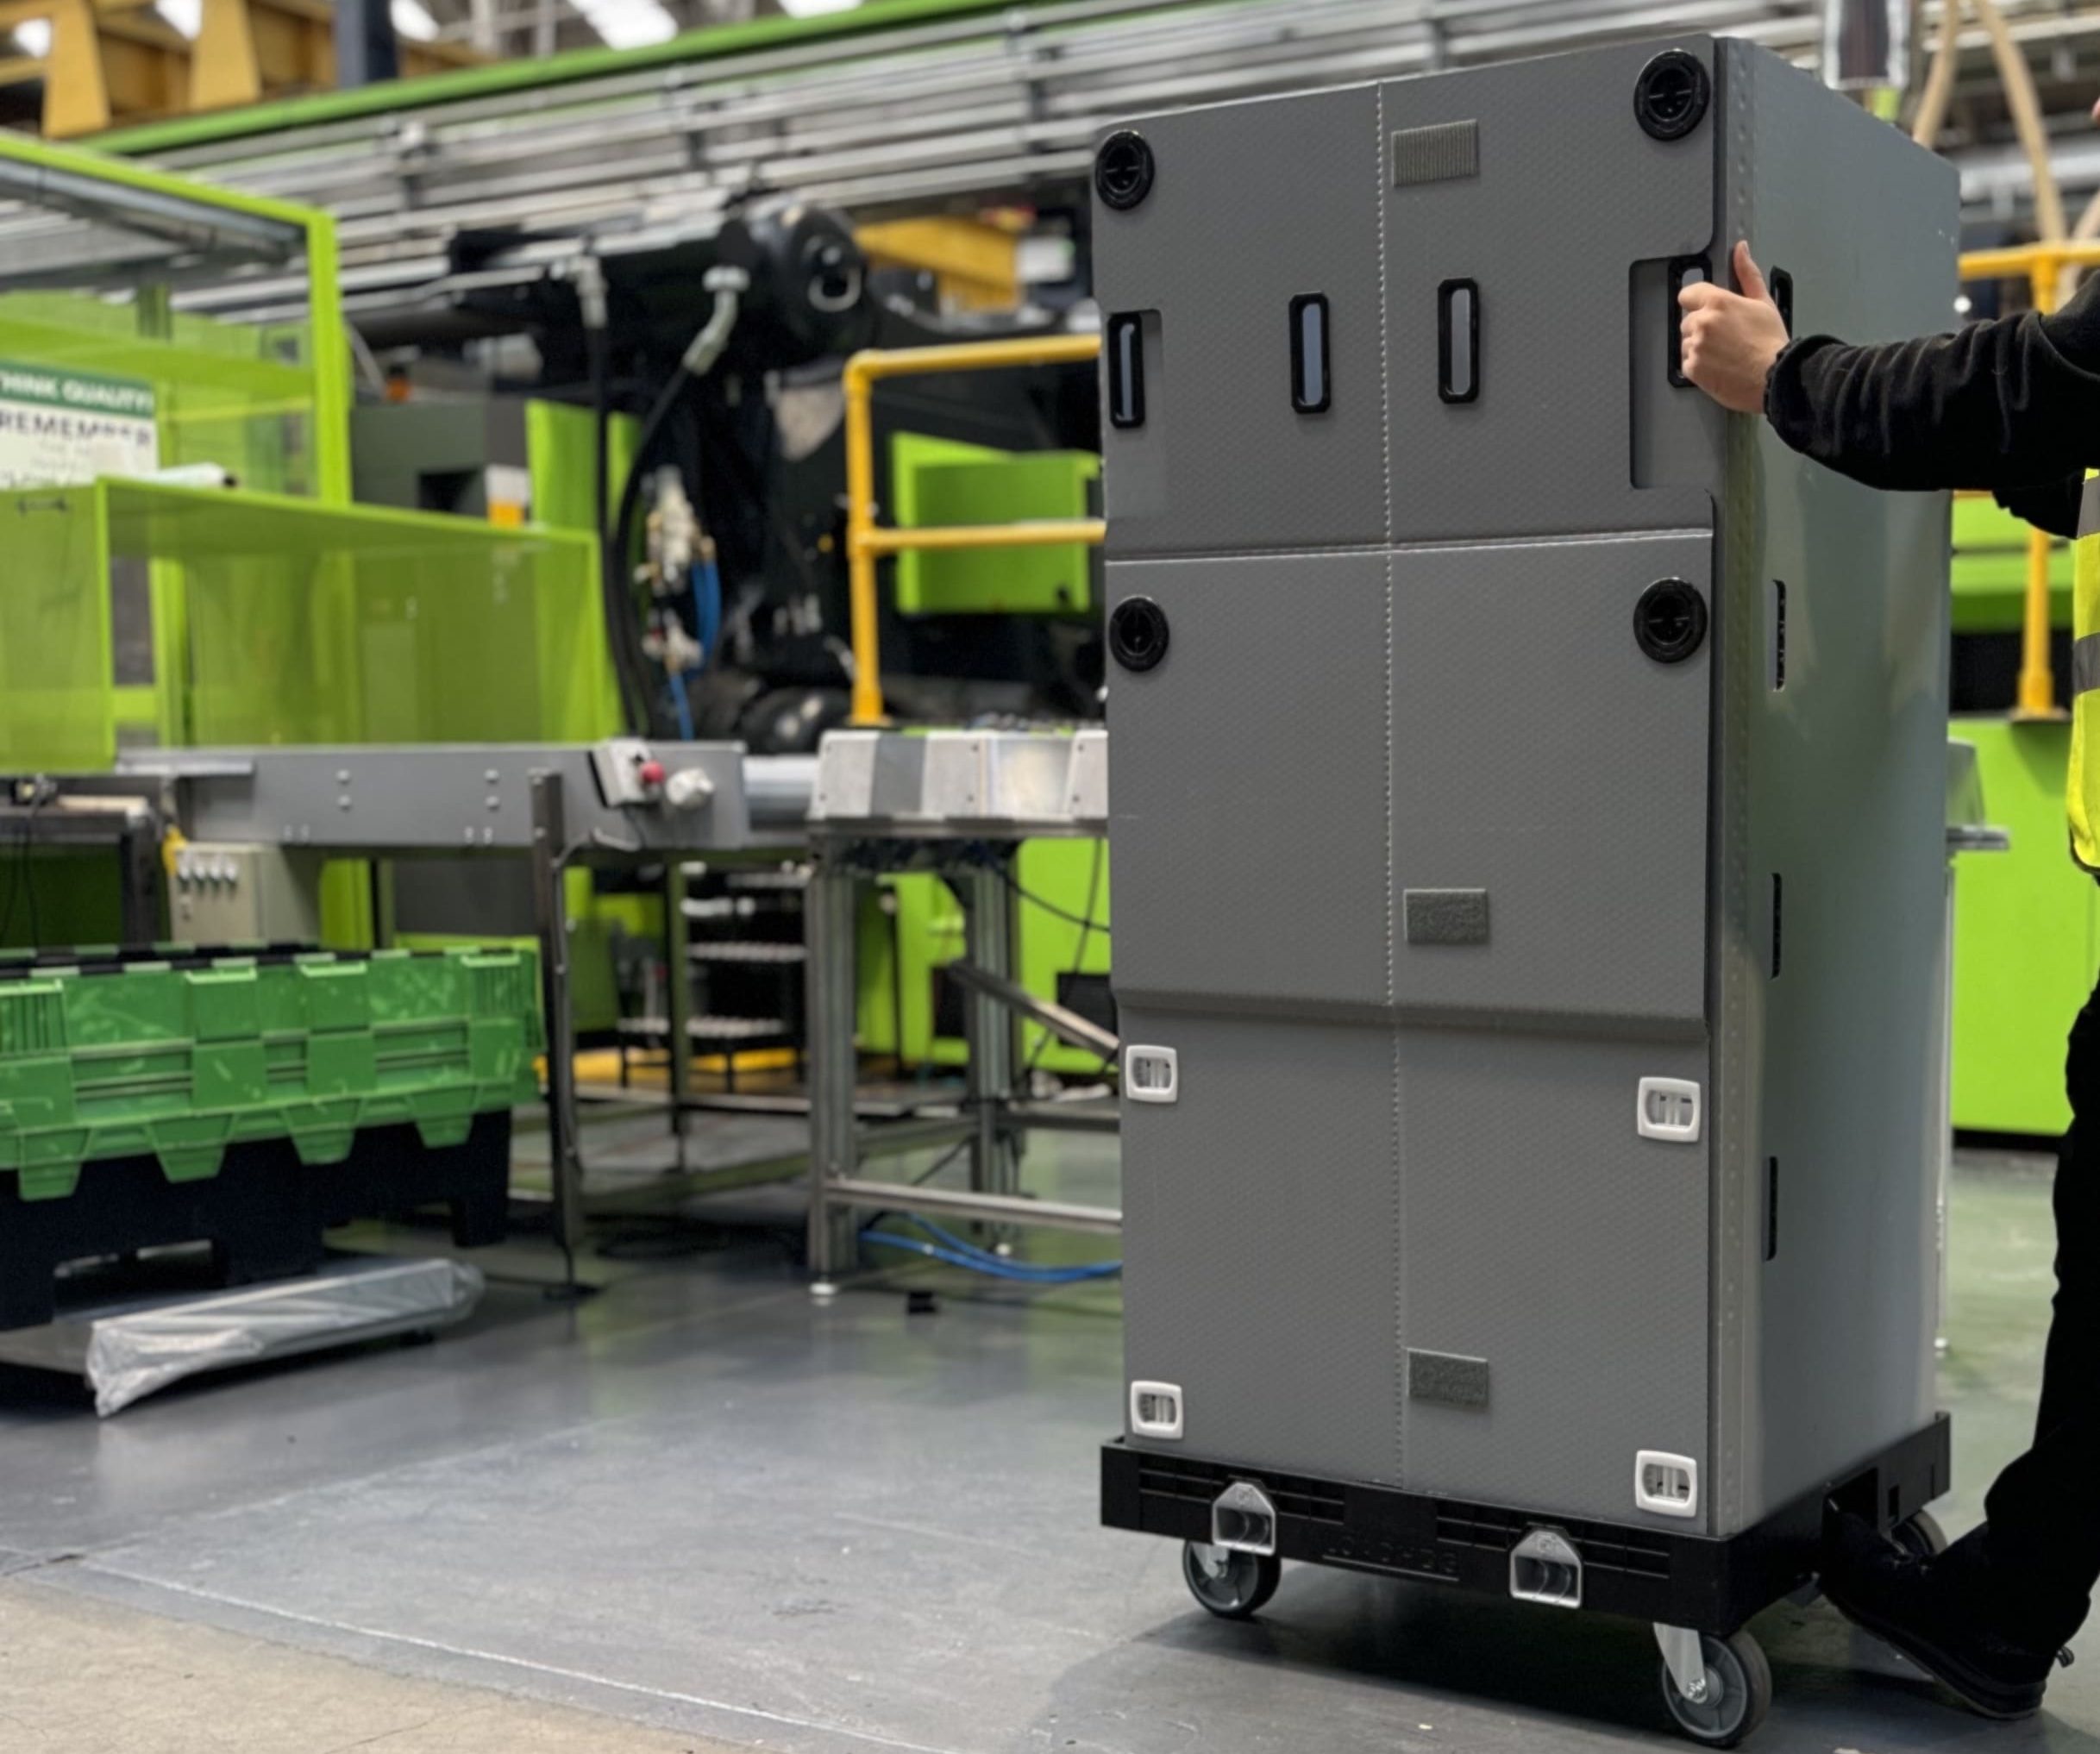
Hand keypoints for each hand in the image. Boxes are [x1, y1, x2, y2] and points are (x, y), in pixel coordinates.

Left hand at [1678, 241, 1789, 413]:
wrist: (1775, 377)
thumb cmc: (1772, 341)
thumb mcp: (1763, 302)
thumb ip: (1747, 274)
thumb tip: (1741, 250)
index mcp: (1717, 302)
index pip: (1687, 294)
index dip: (1697, 302)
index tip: (1707, 310)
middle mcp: (1702, 322)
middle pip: (1688, 321)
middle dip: (1702, 327)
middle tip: (1726, 337)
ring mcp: (1695, 346)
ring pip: (1687, 342)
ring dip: (1700, 347)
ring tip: (1725, 353)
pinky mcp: (1692, 369)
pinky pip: (1687, 363)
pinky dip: (1699, 366)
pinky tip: (1719, 366)